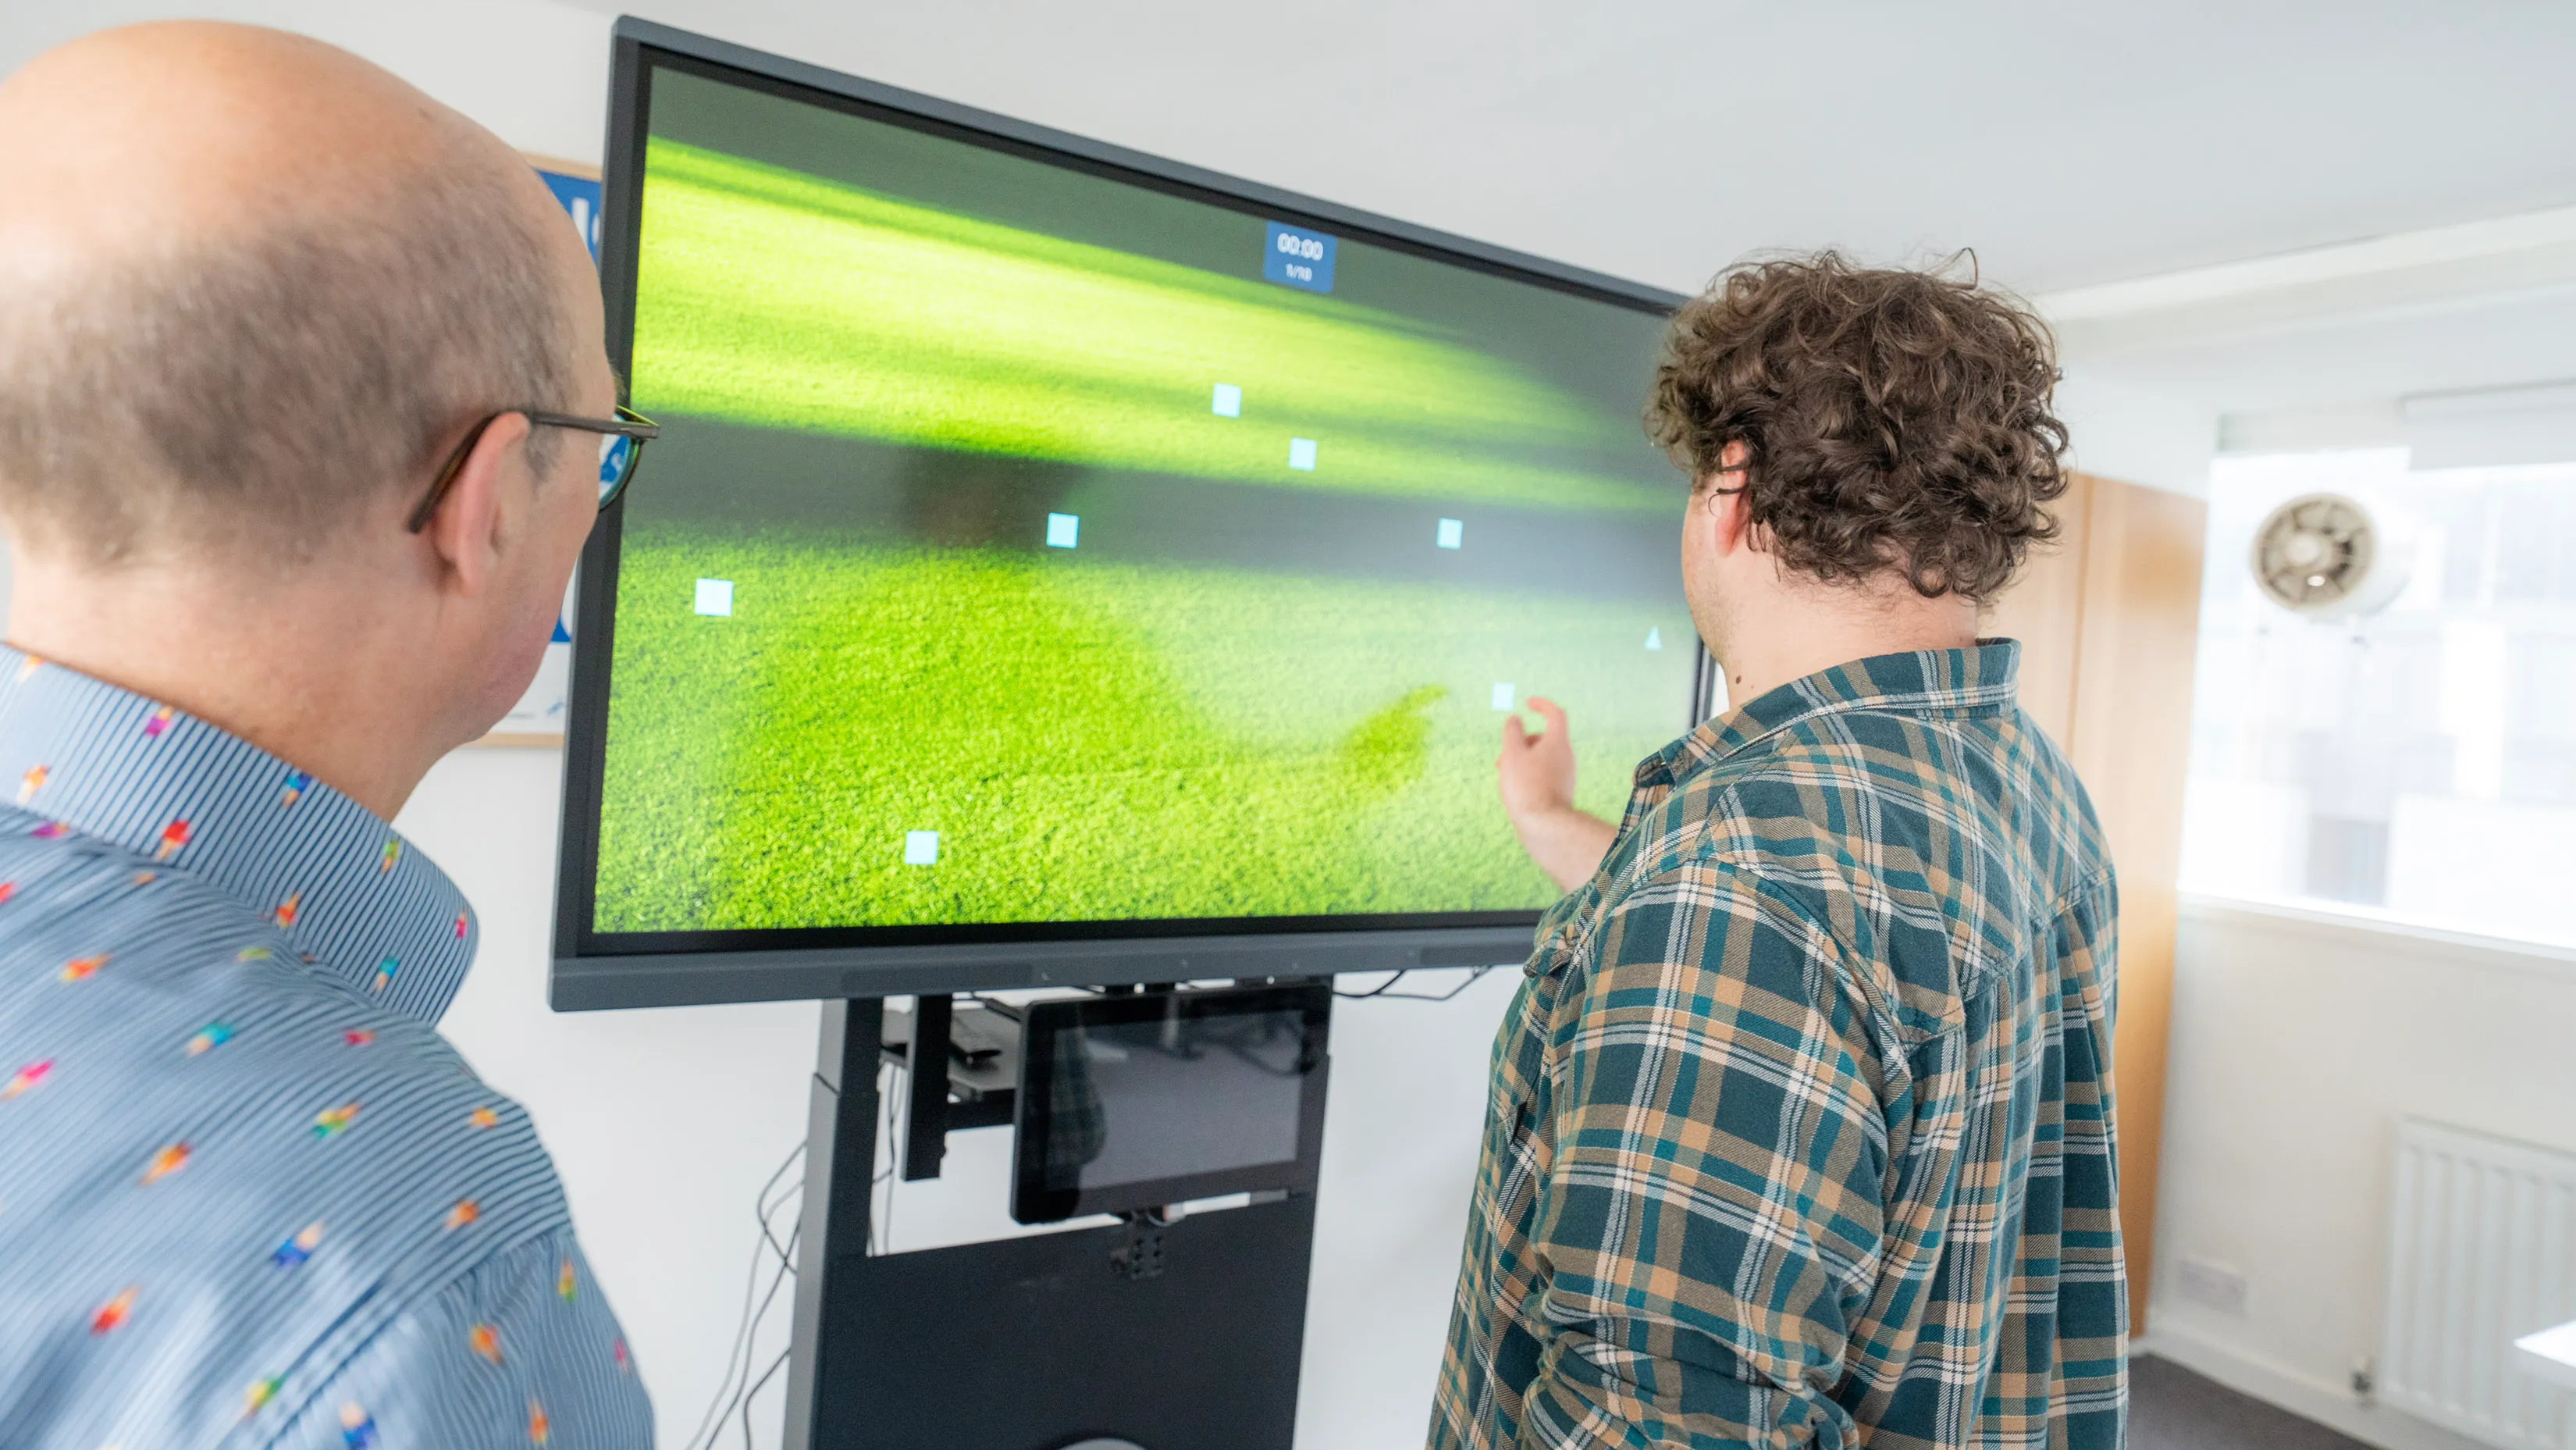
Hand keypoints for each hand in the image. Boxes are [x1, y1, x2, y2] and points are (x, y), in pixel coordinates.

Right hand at [1497, 697, 1615, 891]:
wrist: (1544, 826)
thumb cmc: (1526, 786)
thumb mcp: (1512, 754)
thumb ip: (1512, 732)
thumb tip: (1514, 719)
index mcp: (1557, 742)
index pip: (1555, 714)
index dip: (1542, 705)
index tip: (1529, 702)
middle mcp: (1566, 756)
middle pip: (1544, 739)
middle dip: (1522, 741)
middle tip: (1503, 755)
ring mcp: (1566, 775)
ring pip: (1542, 758)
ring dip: (1523, 760)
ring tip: (1504, 775)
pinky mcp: (1561, 792)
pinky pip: (1544, 774)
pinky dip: (1529, 774)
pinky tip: (1515, 790)